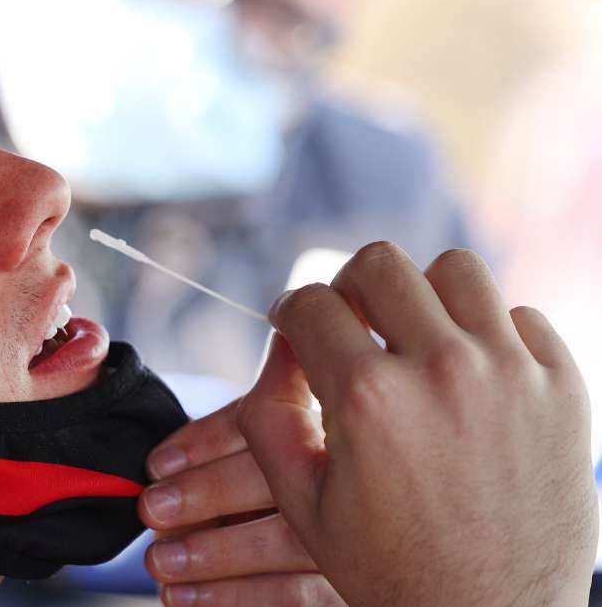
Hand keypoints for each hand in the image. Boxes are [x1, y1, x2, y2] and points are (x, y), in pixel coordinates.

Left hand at [140, 398, 344, 605]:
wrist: (359, 569)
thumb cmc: (273, 495)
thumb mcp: (257, 457)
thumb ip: (226, 448)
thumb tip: (161, 470)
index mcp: (321, 427)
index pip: (268, 422)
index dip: (208, 441)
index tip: (157, 466)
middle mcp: (354, 475)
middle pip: (282, 479)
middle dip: (207, 493)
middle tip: (153, 509)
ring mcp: (363, 537)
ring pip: (288, 542)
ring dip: (214, 553)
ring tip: (161, 561)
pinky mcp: (353, 591)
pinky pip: (298, 596)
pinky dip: (238, 597)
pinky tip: (188, 597)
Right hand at [238, 242, 596, 606]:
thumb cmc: (392, 567)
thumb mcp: (303, 502)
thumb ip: (269, 416)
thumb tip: (278, 346)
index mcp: (368, 399)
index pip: (311, 304)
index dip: (288, 312)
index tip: (293, 327)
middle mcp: (442, 371)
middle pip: (380, 264)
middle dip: (348, 288)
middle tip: (348, 322)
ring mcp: (510, 374)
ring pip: (456, 271)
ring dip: (422, 295)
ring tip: (413, 335)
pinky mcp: (563, 388)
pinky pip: (521, 315)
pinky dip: (488, 333)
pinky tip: (470, 372)